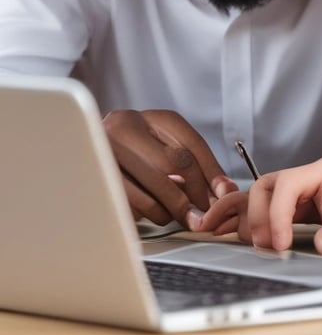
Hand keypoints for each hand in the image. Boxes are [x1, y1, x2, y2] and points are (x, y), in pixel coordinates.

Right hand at [102, 109, 237, 229]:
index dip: (212, 173)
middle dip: (192, 197)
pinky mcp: (92, 181)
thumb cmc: (136, 147)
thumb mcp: (166, 143)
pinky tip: (145, 208)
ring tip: (171, 212)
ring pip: (150, 194)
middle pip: (171, 166)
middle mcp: (125, 130)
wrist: (84, 144)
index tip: (223, 195)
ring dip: (168, 212)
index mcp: (152, 119)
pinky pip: (128, 208)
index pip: (190, 144)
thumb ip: (195, 163)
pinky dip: (144, 215)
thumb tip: (225, 190)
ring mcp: (104, 154)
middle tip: (201, 215)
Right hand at [200, 143, 321, 253]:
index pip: (287, 185)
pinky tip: (232, 230)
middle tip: (266, 247)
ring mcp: (300, 194)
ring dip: (246, 216)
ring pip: (260, 197)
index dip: (278, 214)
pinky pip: (269, 210)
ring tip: (233, 237)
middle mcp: (305, 180)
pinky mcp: (299, 209)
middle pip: (264, 188)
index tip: (280, 244)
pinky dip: (248, 218)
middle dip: (258, 217)